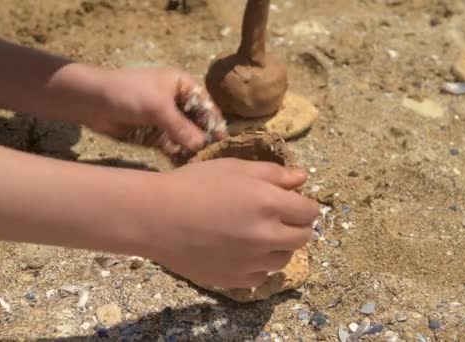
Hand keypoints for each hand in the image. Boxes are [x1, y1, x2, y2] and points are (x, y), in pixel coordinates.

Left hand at [90, 66, 227, 155]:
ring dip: (191, 150)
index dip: (214, 122)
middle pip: (198, 124)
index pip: (206, 106)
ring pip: (186, 138)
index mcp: (183, 87)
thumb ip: (180, 126)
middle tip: (211, 158)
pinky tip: (183, 167)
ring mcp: (166, 121)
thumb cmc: (127, 93)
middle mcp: (177, 104)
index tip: (221, 141)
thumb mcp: (157, 107)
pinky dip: (177, 156)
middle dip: (204, 139)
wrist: (91, 101)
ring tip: (199, 166)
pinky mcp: (155, 136)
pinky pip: (172, 148)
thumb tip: (201, 145)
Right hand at [137, 159, 318, 288]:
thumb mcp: (234, 168)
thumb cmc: (193, 185)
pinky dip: (258, 264)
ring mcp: (251, 262)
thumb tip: (302, 179)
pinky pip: (261, 276)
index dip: (303, 204)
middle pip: (303, 238)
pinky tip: (240, 251)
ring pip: (284, 259)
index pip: (309, 211)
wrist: (155, 218)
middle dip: (296, 225)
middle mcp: (266, 236)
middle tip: (277, 218)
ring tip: (256, 234)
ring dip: (278, 246)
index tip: (291, 202)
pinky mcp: (235, 280)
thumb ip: (274, 174)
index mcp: (269, 204)